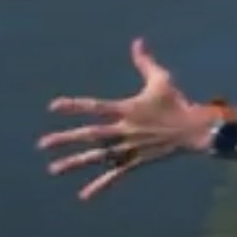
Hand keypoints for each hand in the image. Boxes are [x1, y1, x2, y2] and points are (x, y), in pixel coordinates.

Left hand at [39, 38, 202, 201]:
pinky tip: (84, 196)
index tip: (53, 107)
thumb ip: (145, 62)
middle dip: (65, 139)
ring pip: (98, 156)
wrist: (195, 130)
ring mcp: (130, 147)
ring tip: (53, 169)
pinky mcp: (136, 160)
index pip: (96, 107)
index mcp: (128, 109)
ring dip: (75, 163)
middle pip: (90, 135)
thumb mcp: (161, 79)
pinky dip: (100, 185)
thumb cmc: (177, 102)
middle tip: (41, 144)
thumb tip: (137, 41)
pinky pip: (115, 174)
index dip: (75, 106)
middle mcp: (125, 129)